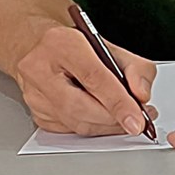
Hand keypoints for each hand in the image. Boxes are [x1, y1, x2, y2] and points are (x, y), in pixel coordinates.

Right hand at [12, 21, 156, 135]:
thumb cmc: (73, 45)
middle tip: (138, 120)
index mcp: (61, 45)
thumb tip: (141, 96)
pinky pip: (69, 130)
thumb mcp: (110, 45)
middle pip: (81, 107)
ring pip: (75, 124)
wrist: (36, 46)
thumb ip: (134, 67)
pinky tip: (105, 120)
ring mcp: (34, 95)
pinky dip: (92, 127)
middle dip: (114, 119)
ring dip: (106, 127)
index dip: (119, 102)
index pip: (94, 78)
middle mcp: (40, 70)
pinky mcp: (35, 113)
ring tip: (127, 119)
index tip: (137, 120)